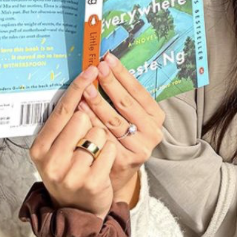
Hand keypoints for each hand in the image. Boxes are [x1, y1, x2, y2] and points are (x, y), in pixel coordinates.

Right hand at [30, 66, 116, 217]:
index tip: (92, 69)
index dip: (78, 87)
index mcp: (40, 148)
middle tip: (89, 136)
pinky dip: (111, 151)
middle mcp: (51, 161)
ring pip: (99, 131)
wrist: (78, 210)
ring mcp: (70, 173)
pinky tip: (103, 161)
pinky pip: (110, 149)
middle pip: (83, 117)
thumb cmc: (71, 168)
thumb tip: (85, 83)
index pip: (62, 110)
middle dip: (93, 119)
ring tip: (94, 152)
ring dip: (103, 136)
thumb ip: (66, 121)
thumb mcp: (59, 147)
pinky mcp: (91, 182)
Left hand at [76, 52, 165, 205]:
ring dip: (97, 102)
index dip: (122, 74)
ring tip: (85, 87)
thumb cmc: (122, 139)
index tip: (108, 59)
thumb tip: (107, 67)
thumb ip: (123, 99)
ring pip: (113, 121)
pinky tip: (81, 111)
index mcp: (156, 117)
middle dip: (109, 84)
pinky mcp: (124, 161)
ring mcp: (139, 148)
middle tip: (96, 68)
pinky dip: (91, 123)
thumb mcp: (131, 118)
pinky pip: (103, 138)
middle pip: (126, 103)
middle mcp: (152, 132)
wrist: (117, 176)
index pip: (138, 91)